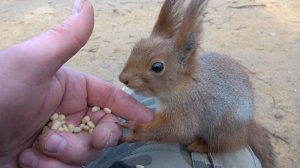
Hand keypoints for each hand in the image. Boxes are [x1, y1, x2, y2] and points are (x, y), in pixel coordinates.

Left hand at [0, 0, 152, 166]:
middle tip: (83, 139)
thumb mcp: (30, 64)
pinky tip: (26, 160)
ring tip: (36, 149)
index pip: (108, 97)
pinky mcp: (46, 161)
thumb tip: (86, 4)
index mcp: (69, 90)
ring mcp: (57, 139)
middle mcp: (66, 114)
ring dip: (64, 155)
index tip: (145, 118)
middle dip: (95, 138)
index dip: (128, 108)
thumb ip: (65, 38)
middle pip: (103, 129)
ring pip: (85, 153)